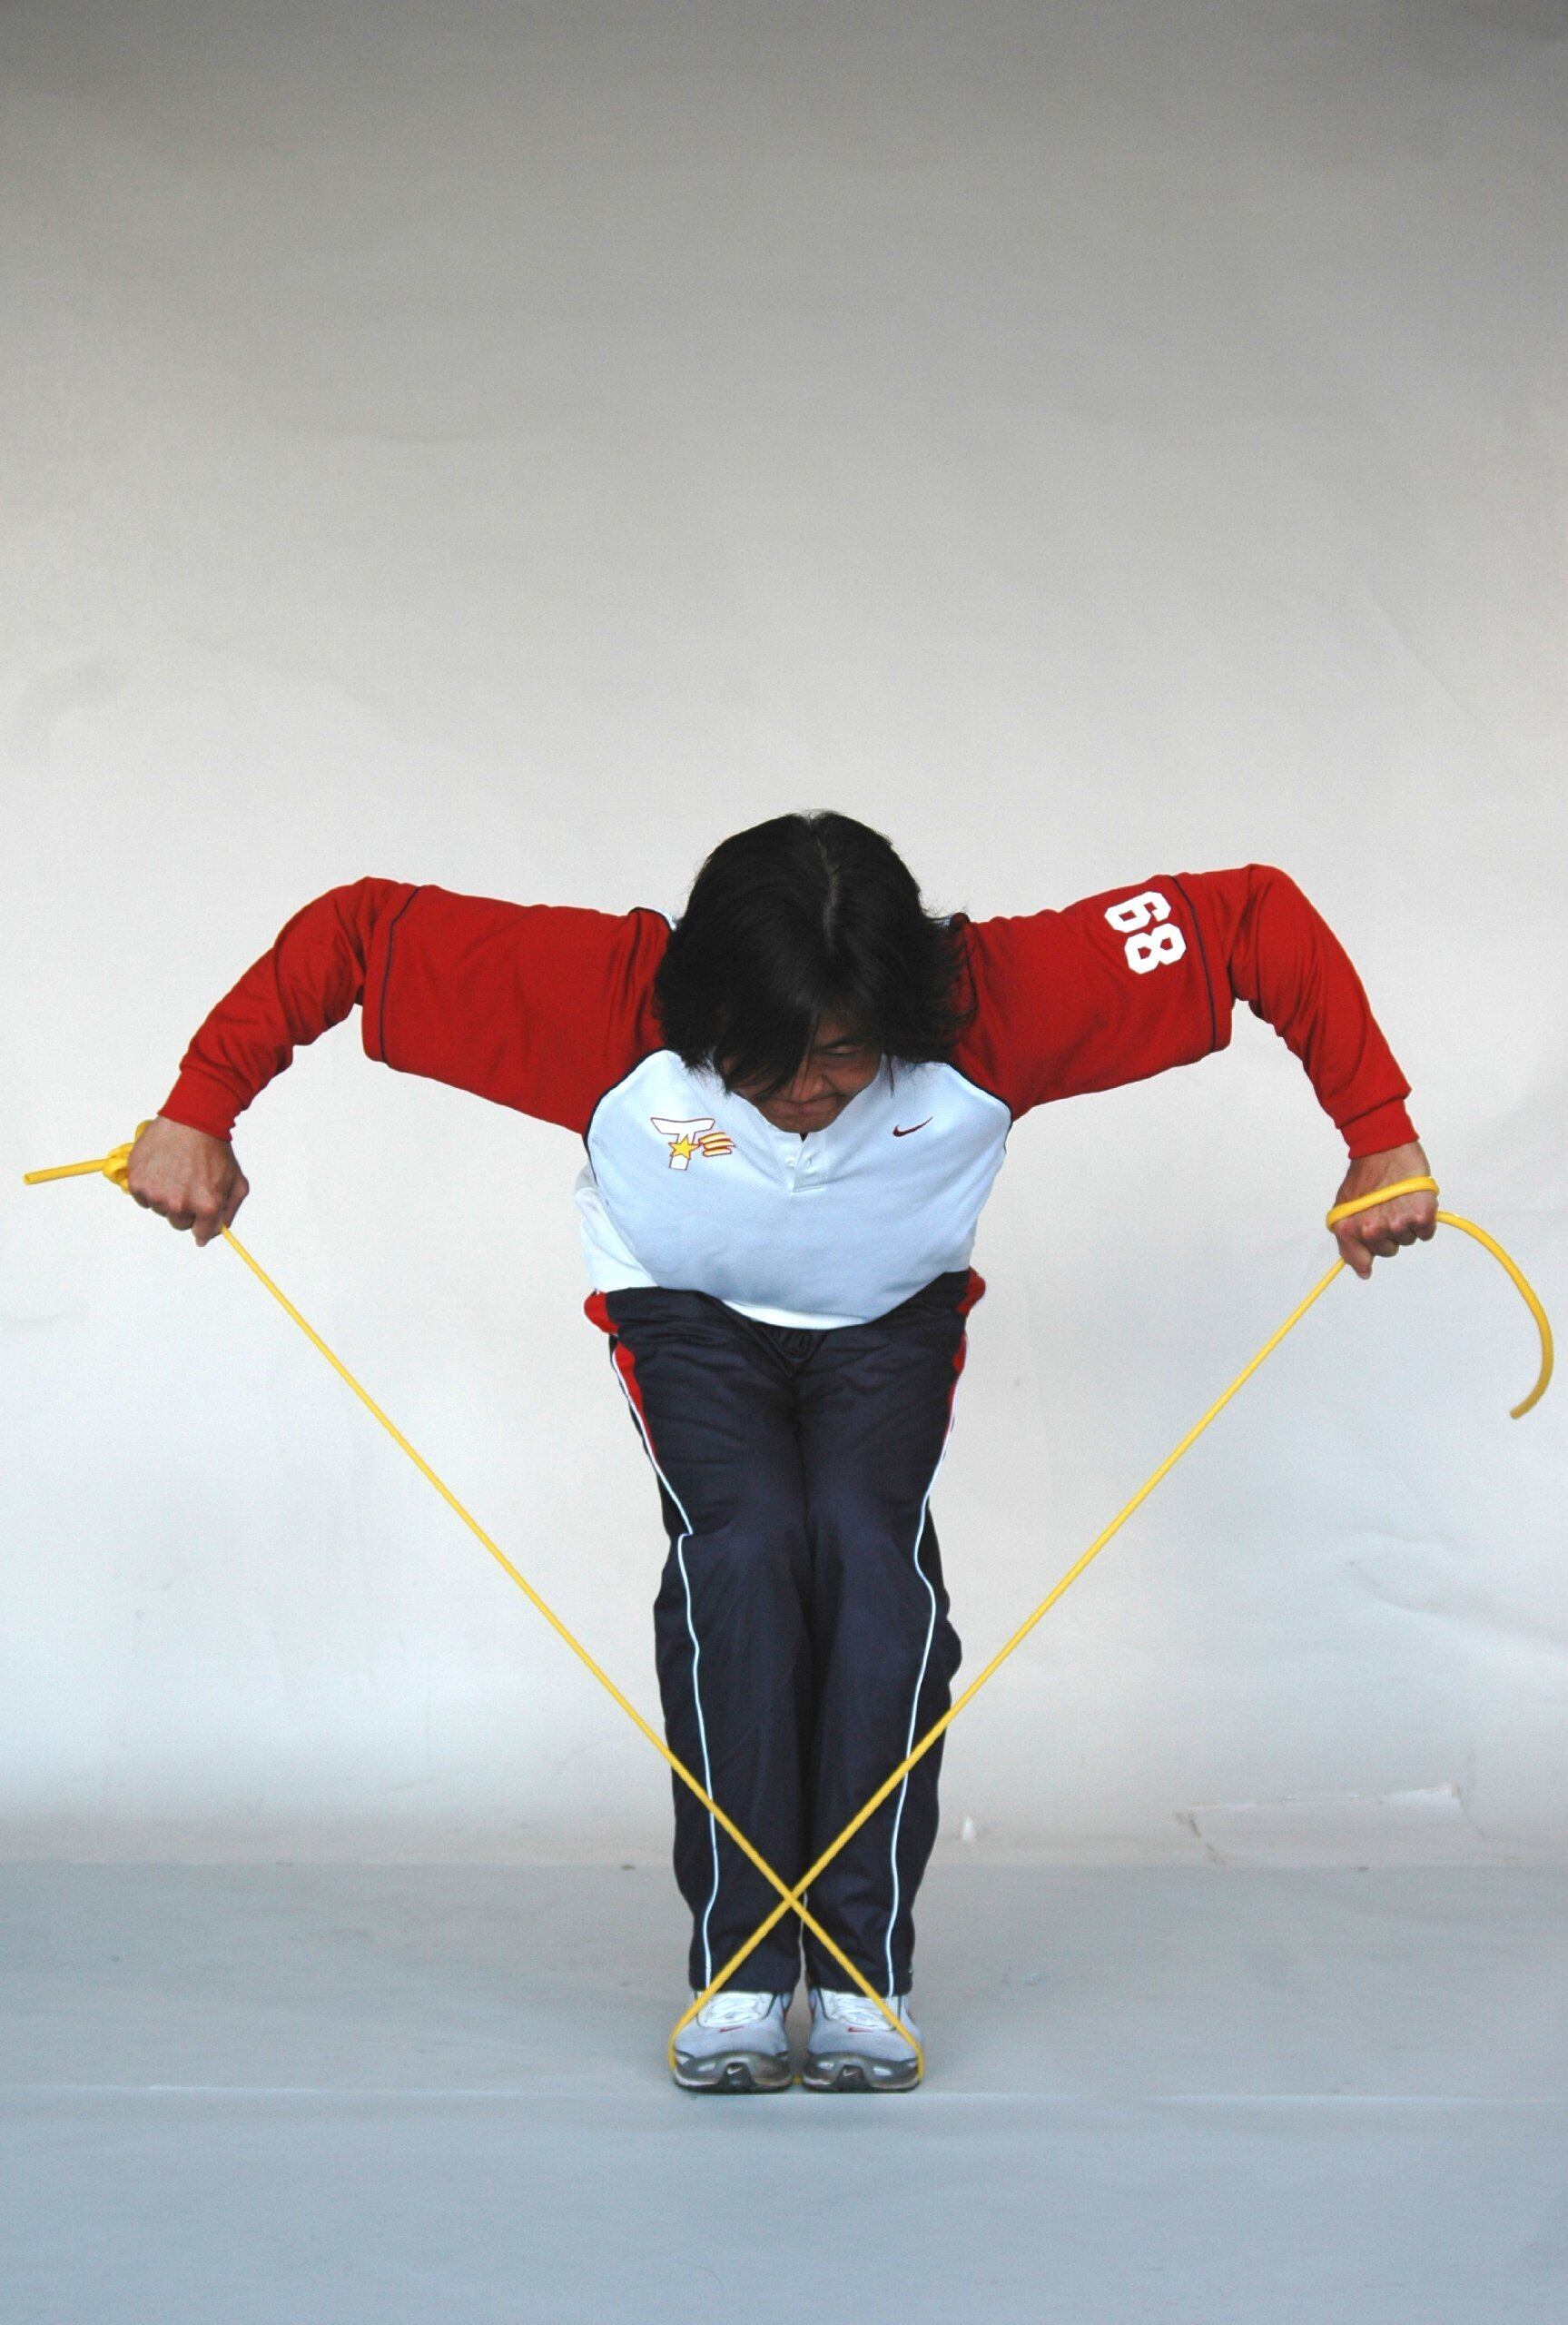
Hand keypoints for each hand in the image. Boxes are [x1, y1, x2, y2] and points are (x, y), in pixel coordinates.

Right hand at [125, 1116, 248, 1246]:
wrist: (191, 1119)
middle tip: (189, 1183)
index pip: (202, 1234)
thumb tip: (214, 1234)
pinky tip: (161, 1169)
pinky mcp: (138, 1183)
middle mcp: (180, 1204)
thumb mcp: (236, 1182)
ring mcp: (157, 1194)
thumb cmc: (215, 1149)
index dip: (203, 1221)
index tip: (201, 1208)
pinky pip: (143, 1199)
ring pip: (160, 1210)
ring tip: (176, 1171)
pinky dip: (150, 1188)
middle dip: (186, 1208)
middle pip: (179, 1223)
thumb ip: (229, 1212)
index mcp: (207, 1206)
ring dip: (167, 1197)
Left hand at [1330, 1140, 1435, 1279]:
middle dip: (1388, 1233)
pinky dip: (1423, 1220)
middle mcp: (1374, 1231)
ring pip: (1408, 1240)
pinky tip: (1413, 1201)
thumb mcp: (1344, 1208)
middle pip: (1388, 1250)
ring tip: (1399, 1200)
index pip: (1361, 1261)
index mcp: (1352, 1230)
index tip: (1372, 1234)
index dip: (1368, 1248)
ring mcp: (1398, 1224)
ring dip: (1406, 1224)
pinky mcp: (1421, 1215)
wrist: (1383, 1147)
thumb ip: (1348, 1242)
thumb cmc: (1365, 1175)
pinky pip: (1426, 1232)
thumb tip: (1363, 1272)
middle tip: (1386, 1207)